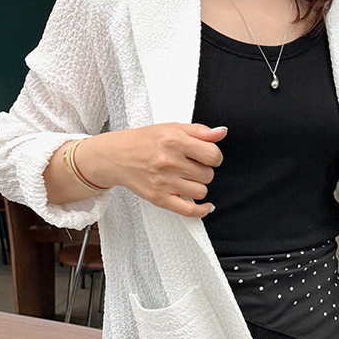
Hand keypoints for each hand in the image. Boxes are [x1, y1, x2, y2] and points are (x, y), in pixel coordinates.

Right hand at [77, 122, 225, 217]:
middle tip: (190, 166)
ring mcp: (164, 182)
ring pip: (201, 191)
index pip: (213, 155)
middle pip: (208, 174)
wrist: (116, 156)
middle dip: (203, 170)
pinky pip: (189, 210)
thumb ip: (199, 131)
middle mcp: (169, 162)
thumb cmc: (145, 141)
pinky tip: (206, 206)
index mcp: (174, 141)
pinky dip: (201, 210)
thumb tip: (222, 132)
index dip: (214, 157)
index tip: (207, 157)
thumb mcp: (172, 128)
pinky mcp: (159, 198)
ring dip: (198, 186)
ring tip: (186, 178)